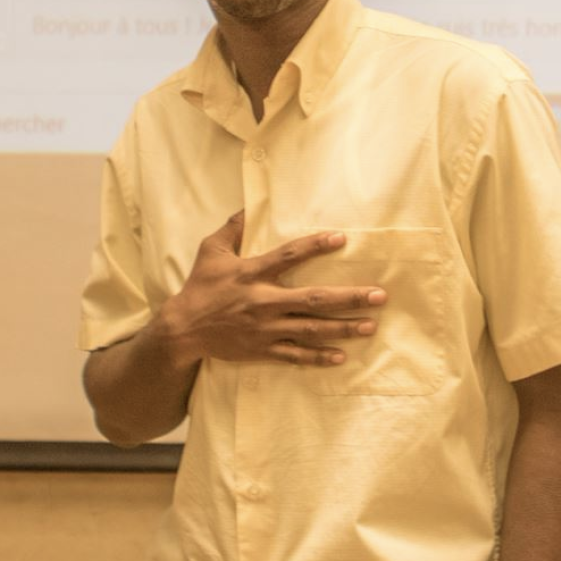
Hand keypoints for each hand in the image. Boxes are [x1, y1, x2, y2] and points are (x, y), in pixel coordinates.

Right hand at [160, 211, 384, 368]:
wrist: (181, 331)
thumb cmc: (199, 287)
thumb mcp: (211, 250)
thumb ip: (233, 227)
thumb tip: (249, 203)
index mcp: (252, 273)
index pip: (289, 256)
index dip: (315, 246)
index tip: (341, 238)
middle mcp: (263, 301)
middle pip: (314, 299)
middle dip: (349, 297)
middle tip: (379, 295)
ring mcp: (265, 328)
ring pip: (311, 329)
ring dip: (343, 328)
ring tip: (370, 325)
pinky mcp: (263, 350)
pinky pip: (295, 355)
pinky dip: (318, 357)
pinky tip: (341, 356)